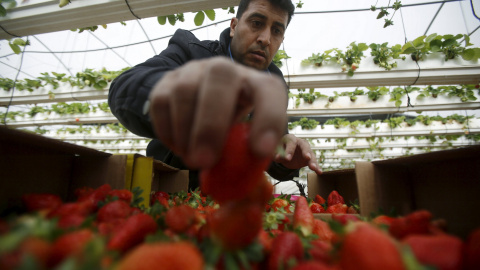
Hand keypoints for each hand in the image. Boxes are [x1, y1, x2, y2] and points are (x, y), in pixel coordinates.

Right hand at [148, 57, 287, 168]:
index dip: (268, 118)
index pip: (268, 90)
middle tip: (204, 163)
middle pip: (220, 76)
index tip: (260, 152)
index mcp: (256, 82)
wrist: (200, 100)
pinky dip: (167, 131)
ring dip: (185, 132)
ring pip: (184, 91)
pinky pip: (161, 102)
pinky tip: (179, 147)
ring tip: (192, 159)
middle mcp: (226, 68)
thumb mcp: (247, 135)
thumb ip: (249, 155)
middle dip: (211, 124)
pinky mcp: (166, 81)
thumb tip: (243, 180)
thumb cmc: (232, 124)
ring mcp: (193, 71)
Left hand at [274, 134, 321, 173]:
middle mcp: (300, 142)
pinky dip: (316, 167)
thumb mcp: (276, 152)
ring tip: (314, 168)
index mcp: (291, 138)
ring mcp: (306, 150)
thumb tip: (278, 157)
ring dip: (313, 161)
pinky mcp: (309, 158)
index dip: (290, 150)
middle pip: (305, 146)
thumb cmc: (279, 150)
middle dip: (306, 151)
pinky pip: (313, 162)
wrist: (284, 154)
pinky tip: (319, 172)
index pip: (291, 142)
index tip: (288, 159)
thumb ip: (277, 154)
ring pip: (311, 155)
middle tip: (307, 157)